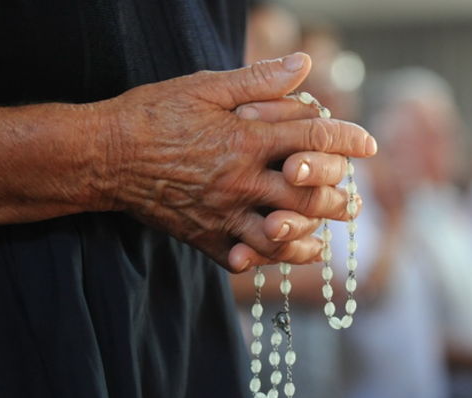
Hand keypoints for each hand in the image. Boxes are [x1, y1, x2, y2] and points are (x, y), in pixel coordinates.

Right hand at [95, 53, 376, 271]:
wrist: (103, 156)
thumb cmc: (153, 114)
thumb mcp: (205, 87)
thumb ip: (258, 80)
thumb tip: (304, 63)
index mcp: (246, 140)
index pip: (314, 139)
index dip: (348, 139)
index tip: (369, 144)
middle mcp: (241, 181)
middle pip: (308, 196)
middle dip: (339, 198)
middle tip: (354, 201)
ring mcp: (223, 214)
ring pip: (283, 235)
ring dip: (311, 235)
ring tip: (327, 236)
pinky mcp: (204, 237)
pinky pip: (245, 258)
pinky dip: (269, 259)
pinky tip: (282, 253)